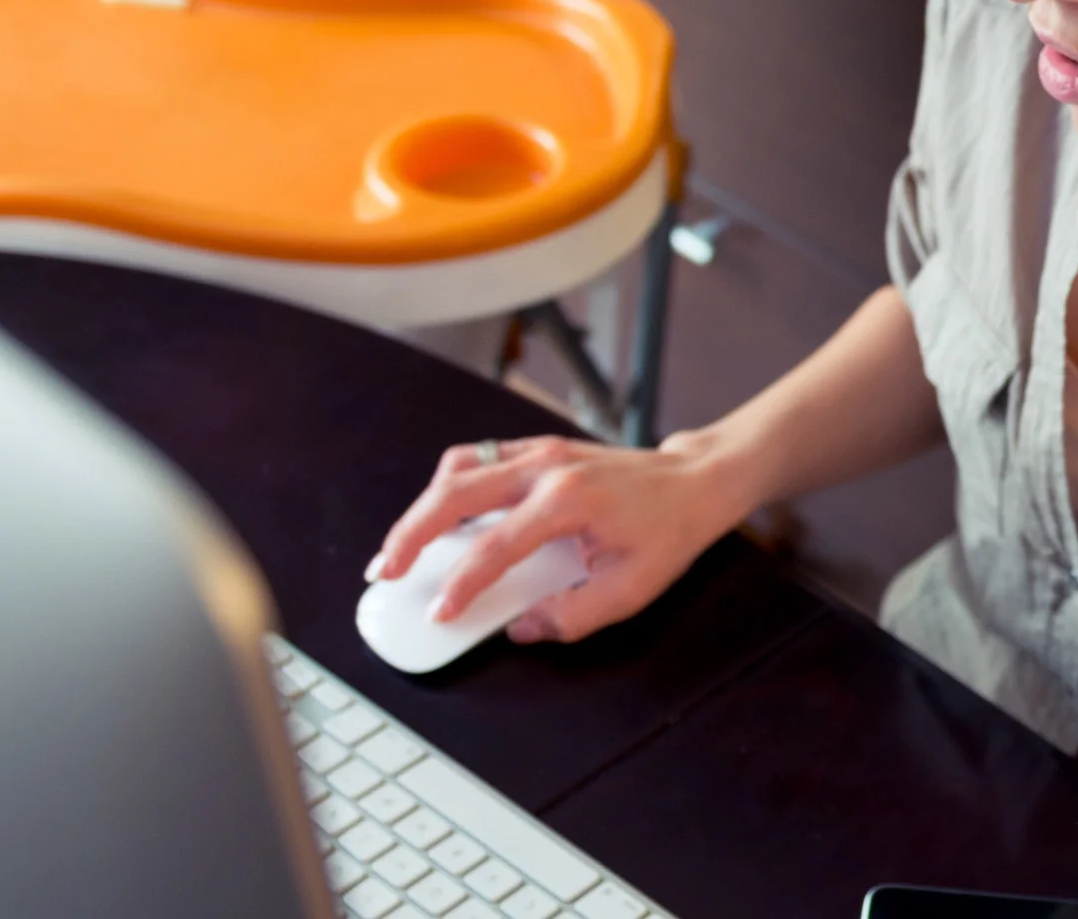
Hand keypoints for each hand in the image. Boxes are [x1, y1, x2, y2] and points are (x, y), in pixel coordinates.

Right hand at [366, 430, 745, 643]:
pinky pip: (478, 458)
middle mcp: (545, 468)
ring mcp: (539, 451)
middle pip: (455, 493)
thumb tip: (519, 628)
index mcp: (567, 502)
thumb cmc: (668, 532)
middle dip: (411, 534)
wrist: (694, 481)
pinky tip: (438, 516)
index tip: (437, 614)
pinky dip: (449, 486)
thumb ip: (571, 615)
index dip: (460, 585)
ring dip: (422, 507)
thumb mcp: (630, 590)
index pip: (495, 547)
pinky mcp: (538, 448)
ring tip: (400, 547)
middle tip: (384, 572)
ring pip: (459, 468)